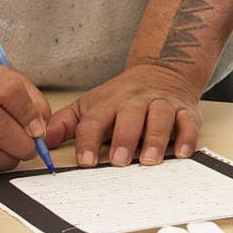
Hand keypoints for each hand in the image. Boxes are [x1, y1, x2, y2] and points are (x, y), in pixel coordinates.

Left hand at [46, 63, 200, 167]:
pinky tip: (183, 153)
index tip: (86, 161)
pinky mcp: (185, 111)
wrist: (162, 71)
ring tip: (150, 160)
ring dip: (156, 138)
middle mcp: (136, 101)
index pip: (95, 120)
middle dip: (125, 138)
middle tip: (119, 161)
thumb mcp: (91, 105)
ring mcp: (162, 104)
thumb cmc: (122, 97)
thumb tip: (44, 142)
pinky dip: (187, 137)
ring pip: (160, 117)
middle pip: (130, 115)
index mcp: (110, 102)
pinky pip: (188, 122)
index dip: (89, 141)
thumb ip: (67, 123)